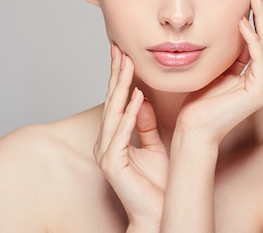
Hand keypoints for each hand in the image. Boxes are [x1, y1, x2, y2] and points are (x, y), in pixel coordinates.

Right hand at [93, 45, 168, 228]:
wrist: (157, 214)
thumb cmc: (156, 184)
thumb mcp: (155, 146)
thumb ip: (145, 124)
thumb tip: (142, 100)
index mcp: (113, 137)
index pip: (116, 100)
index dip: (120, 77)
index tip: (124, 54)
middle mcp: (105, 142)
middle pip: (111, 101)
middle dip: (116, 74)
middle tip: (120, 49)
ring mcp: (106, 152)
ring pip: (114, 112)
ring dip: (121, 87)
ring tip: (128, 64)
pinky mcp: (112, 162)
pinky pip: (121, 132)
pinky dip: (129, 113)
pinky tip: (136, 96)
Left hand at [175, 0, 262, 144]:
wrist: (193, 128)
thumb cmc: (198, 99)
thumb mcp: (215, 64)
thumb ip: (227, 48)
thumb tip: (230, 21)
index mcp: (256, 69)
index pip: (259, 31)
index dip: (257, 7)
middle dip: (262, 4)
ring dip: (260, 15)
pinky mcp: (259, 93)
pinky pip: (258, 59)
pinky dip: (251, 39)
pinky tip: (243, 22)